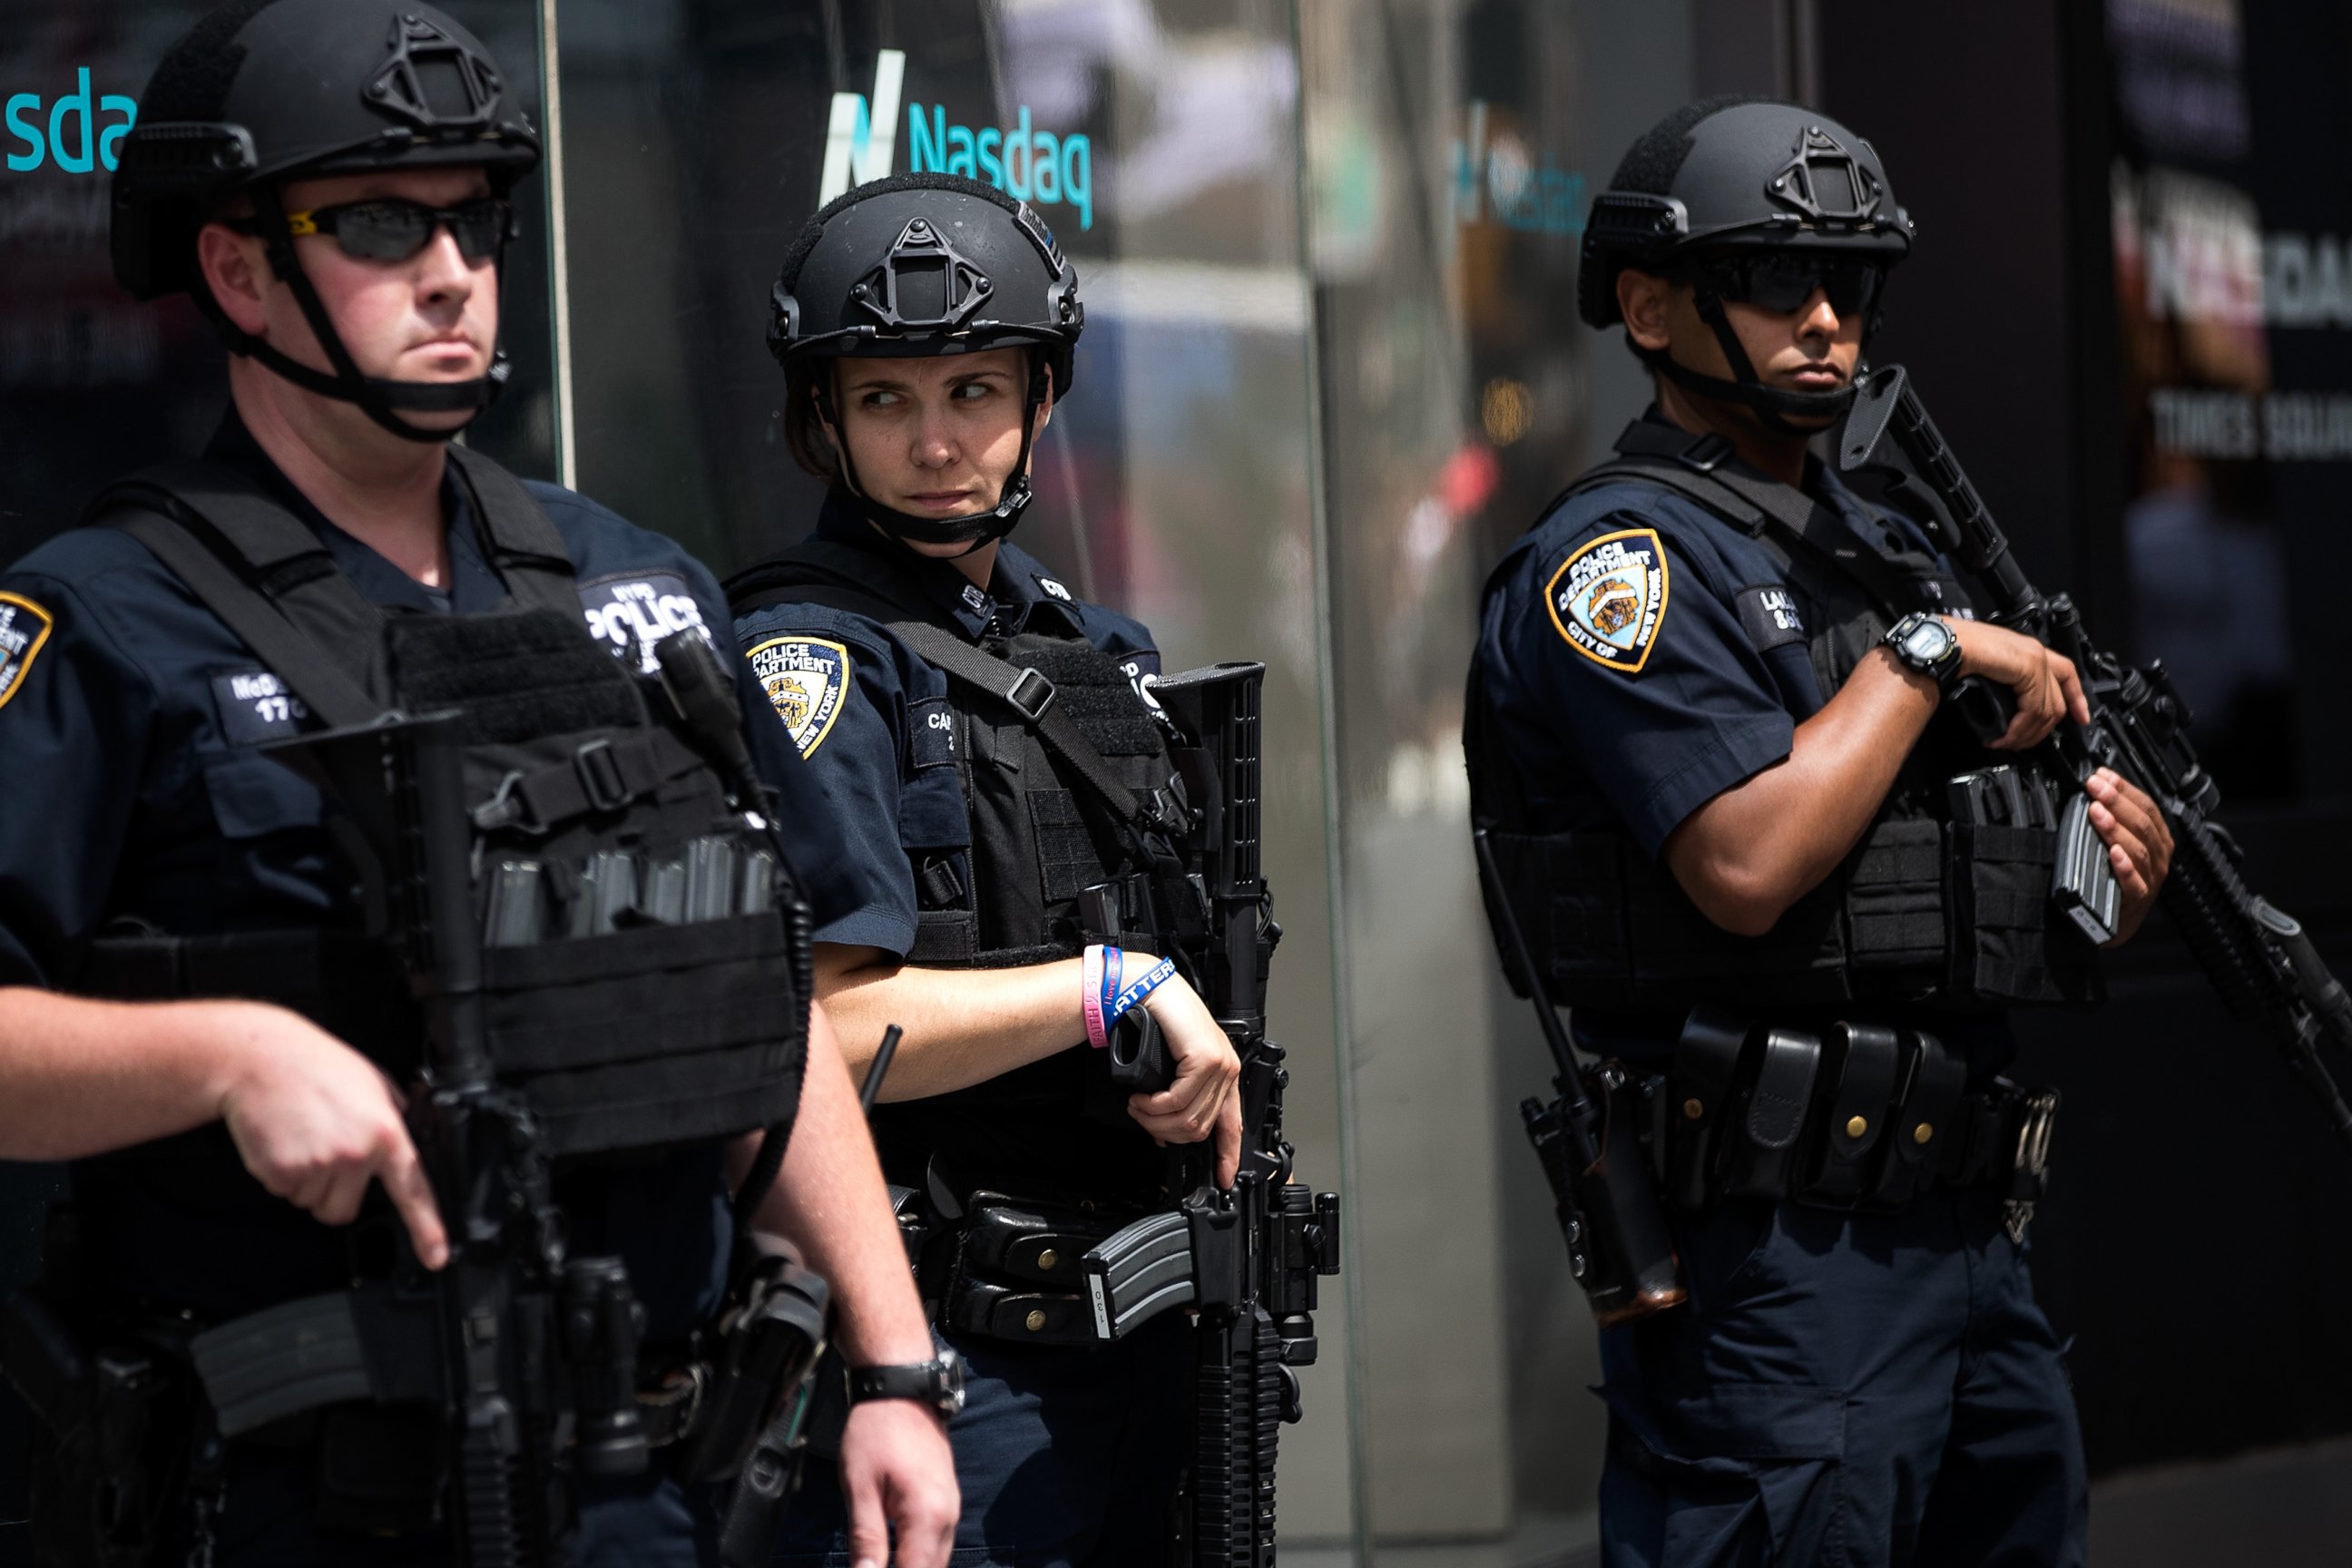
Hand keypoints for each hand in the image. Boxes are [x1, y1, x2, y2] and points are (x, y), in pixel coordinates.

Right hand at [213, 1002, 447, 1267]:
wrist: (261, 1059)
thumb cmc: (317, 1066)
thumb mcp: (373, 1084)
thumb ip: (393, 1118)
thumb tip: (406, 1141)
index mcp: (385, 1132)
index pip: (414, 1190)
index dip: (427, 1229)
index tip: (436, 1258)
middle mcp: (355, 1154)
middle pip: (345, 1210)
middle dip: (334, 1192)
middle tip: (325, 1150)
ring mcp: (318, 1165)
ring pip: (313, 1203)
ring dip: (306, 1182)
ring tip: (304, 1138)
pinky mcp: (282, 1172)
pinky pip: (285, 1193)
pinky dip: (281, 1175)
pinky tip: (284, 1141)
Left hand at [837, 1396, 958, 1567]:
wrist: (901, 1390)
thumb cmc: (876, 1433)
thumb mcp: (860, 1487)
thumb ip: (866, 1539)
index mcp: (927, 1516)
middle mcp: (948, 1517)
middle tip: (872, 1566)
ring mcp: (952, 1508)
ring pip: (938, 1560)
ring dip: (914, 1566)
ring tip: (884, 1562)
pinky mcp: (947, 1501)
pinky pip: (939, 1543)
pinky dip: (921, 1557)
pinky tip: (899, 1557)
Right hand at [1125, 968, 1243, 1187]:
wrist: (1147, 990)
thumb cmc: (1159, 1023)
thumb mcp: (1171, 1069)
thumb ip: (1177, 1099)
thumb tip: (1166, 1134)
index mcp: (1224, 1075)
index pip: (1234, 1125)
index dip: (1228, 1156)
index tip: (1224, 1178)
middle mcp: (1227, 1070)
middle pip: (1200, 1128)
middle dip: (1165, 1132)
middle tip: (1142, 1118)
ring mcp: (1219, 1064)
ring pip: (1188, 1118)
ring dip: (1155, 1120)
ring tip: (1137, 1106)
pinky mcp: (1205, 1059)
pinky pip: (1177, 1101)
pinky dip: (1154, 1106)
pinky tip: (1142, 1098)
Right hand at [1948, 619, 2087, 750]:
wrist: (1942, 645)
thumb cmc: (1952, 652)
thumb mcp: (1987, 670)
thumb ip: (2004, 685)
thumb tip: (2006, 712)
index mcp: (2028, 651)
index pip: (2067, 674)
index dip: (2077, 699)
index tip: (2081, 719)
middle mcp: (2036, 652)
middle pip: (2058, 701)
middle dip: (2042, 731)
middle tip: (2019, 744)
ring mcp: (2035, 659)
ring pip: (2048, 710)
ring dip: (2027, 734)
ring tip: (2006, 744)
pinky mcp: (2028, 667)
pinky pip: (2034, 709)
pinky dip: (2020, 729)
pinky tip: (2005, 736)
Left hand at [2085, 768, 2172, 943]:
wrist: (2108, 925)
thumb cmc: (2113, 880)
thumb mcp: (2118, 847)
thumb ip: (2112, 822)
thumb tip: (2093, 791)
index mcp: (2156, 840)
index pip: (2147, 807)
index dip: (2125, 789)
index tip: (2102, 775)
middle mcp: (2158, 858)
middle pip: (2144, 824)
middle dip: (2118, 801)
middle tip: (2094, 786)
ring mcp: (2149, 879)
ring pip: (2139, 849)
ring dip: (2117, 828)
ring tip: (2097, 813)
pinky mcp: (2136, 901)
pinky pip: (2134, 883)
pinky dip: (2124, 867)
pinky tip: (2113, 854)